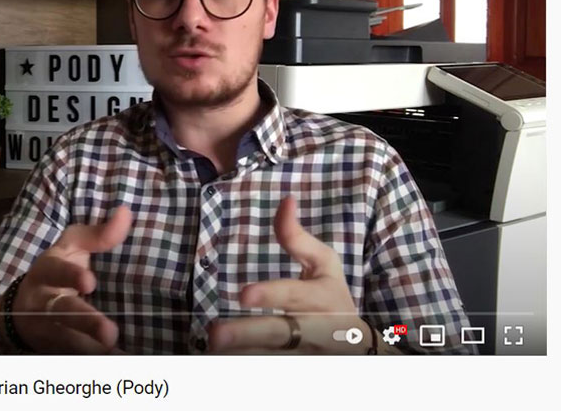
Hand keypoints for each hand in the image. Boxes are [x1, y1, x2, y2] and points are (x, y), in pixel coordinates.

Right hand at [11, 205, 131, 353]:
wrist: (19, 313)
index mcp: (46, 272)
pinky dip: (97, 366)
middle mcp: (44, 303)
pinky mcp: (57, 353)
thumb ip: (98, 234)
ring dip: (93, 351)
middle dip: (86, 323)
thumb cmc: (55, 272)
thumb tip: (127, 213)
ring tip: (118, 355)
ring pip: (70, 344)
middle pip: (63, 314)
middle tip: (110, 333)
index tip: (90, 282)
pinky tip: (120, 366)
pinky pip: (76, 361)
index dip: (70, 276)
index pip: (56, 271)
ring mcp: (49, 331)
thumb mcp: (70, 247)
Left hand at [207, 196, 370, 353]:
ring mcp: (305, 356)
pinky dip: (242, 366)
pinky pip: (267, 369)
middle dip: (246, 334)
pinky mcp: (297, 369)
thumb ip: (297, 238)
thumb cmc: (331, 296)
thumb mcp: (324, 265)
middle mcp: (316, 331)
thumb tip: (285, 200)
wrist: (357, 348)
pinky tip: (221, 362)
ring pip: (270, 357)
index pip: (295, 296)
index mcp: (322, 299)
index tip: (244, 294)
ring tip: (212, 350)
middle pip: (280, 334)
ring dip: (238, 354)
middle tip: (215, 335)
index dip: (272, 295)